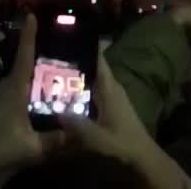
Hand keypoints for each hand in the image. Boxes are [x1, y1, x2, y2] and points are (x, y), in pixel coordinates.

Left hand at [0, 14, 62, 188]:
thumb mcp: (31, 147)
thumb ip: (56, 140)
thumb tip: (80, 133)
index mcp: (15, 87)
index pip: (24, 54)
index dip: (29, 34)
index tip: (31, 14)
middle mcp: (8, 86)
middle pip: (27, 64)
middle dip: (44, 56)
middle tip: (66, 52)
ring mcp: (2, 96)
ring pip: (24, 80)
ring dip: (39, 76)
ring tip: (62, 74)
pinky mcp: (0, 107)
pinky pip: (20, 91)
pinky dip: (33, 90)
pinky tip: (45, 98)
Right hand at [61, 54, 190, 188]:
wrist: (142, 155)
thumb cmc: (122, 143)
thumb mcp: (98, 138)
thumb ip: (78, 125)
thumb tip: (55, 110)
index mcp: (109, 87)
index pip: (97, 57)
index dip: (83, 45)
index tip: (64, 36)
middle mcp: (111, 85)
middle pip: (91, 65)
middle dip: (73, 59)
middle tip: (49, 55)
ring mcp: (112, 94)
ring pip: (92, 76)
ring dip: (76, 73)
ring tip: (52, 70)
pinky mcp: (111, 103)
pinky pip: (93, 87)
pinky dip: (80, 86)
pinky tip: (65, 92)